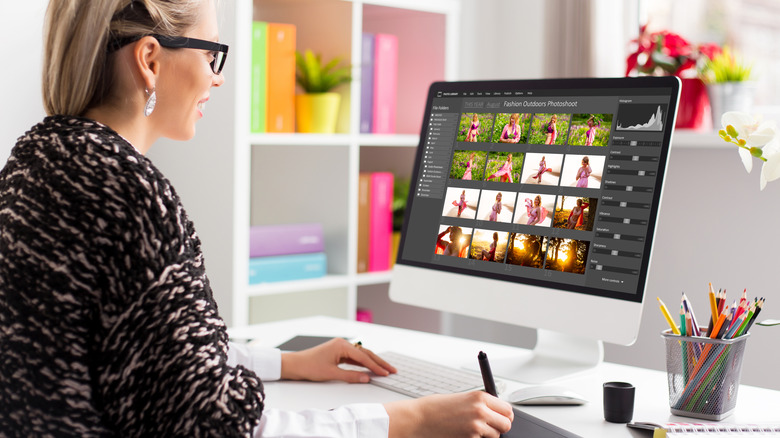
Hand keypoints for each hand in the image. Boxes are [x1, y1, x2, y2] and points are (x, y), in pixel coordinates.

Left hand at [280, 338, 395, 382]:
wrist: (295, 365)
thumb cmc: (309, 367)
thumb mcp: (332, 374)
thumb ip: (351, 376)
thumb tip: (366, 378)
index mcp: (341, 345)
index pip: (363, 356)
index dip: (376, 366)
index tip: (386, 373)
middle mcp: (342, 344)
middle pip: (365, 353)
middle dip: (379, 362)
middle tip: (391, 369)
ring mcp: (340, 348)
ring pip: (361, 355)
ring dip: (373, 362)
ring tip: (384, 369)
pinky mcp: (338, 353)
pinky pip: (354, 357)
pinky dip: (363, 363)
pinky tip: (370, 368)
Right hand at [385, 391, 513, 437]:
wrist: (419, 418)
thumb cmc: (436, 407)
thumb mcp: (462, 398)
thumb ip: (480, 404)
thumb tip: (495, 411)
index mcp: (480, 397)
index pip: (507, 409)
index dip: (505, 415)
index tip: (501, 417)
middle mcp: (481, 410)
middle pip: (506, 424)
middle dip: (500, 427)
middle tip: (490, 426)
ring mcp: (476, 426)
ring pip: (496, 436)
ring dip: (488, 435)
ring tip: (472, 429)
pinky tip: (464, 433)